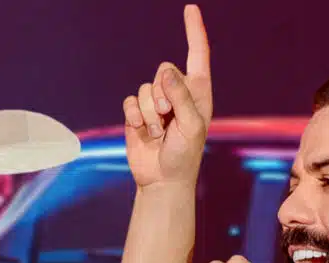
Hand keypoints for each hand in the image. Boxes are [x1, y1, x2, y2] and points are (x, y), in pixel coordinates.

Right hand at [123, 4, 211, 188]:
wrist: (162, 179)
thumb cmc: (184, 155)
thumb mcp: (191, 126)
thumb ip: (182, 97)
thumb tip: (166, 73)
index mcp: (198, 91)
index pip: (197, 54)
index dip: (194, 31)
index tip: (190, 9)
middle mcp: (177, 92)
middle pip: (163, 70)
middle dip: (163, 96)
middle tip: (168, 119)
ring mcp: (156, 102)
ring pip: (145, 89)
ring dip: (149, 114)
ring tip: (159, 133)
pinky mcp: (137, 113)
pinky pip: (130, 101)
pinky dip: (134, 117)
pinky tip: (142, 132)